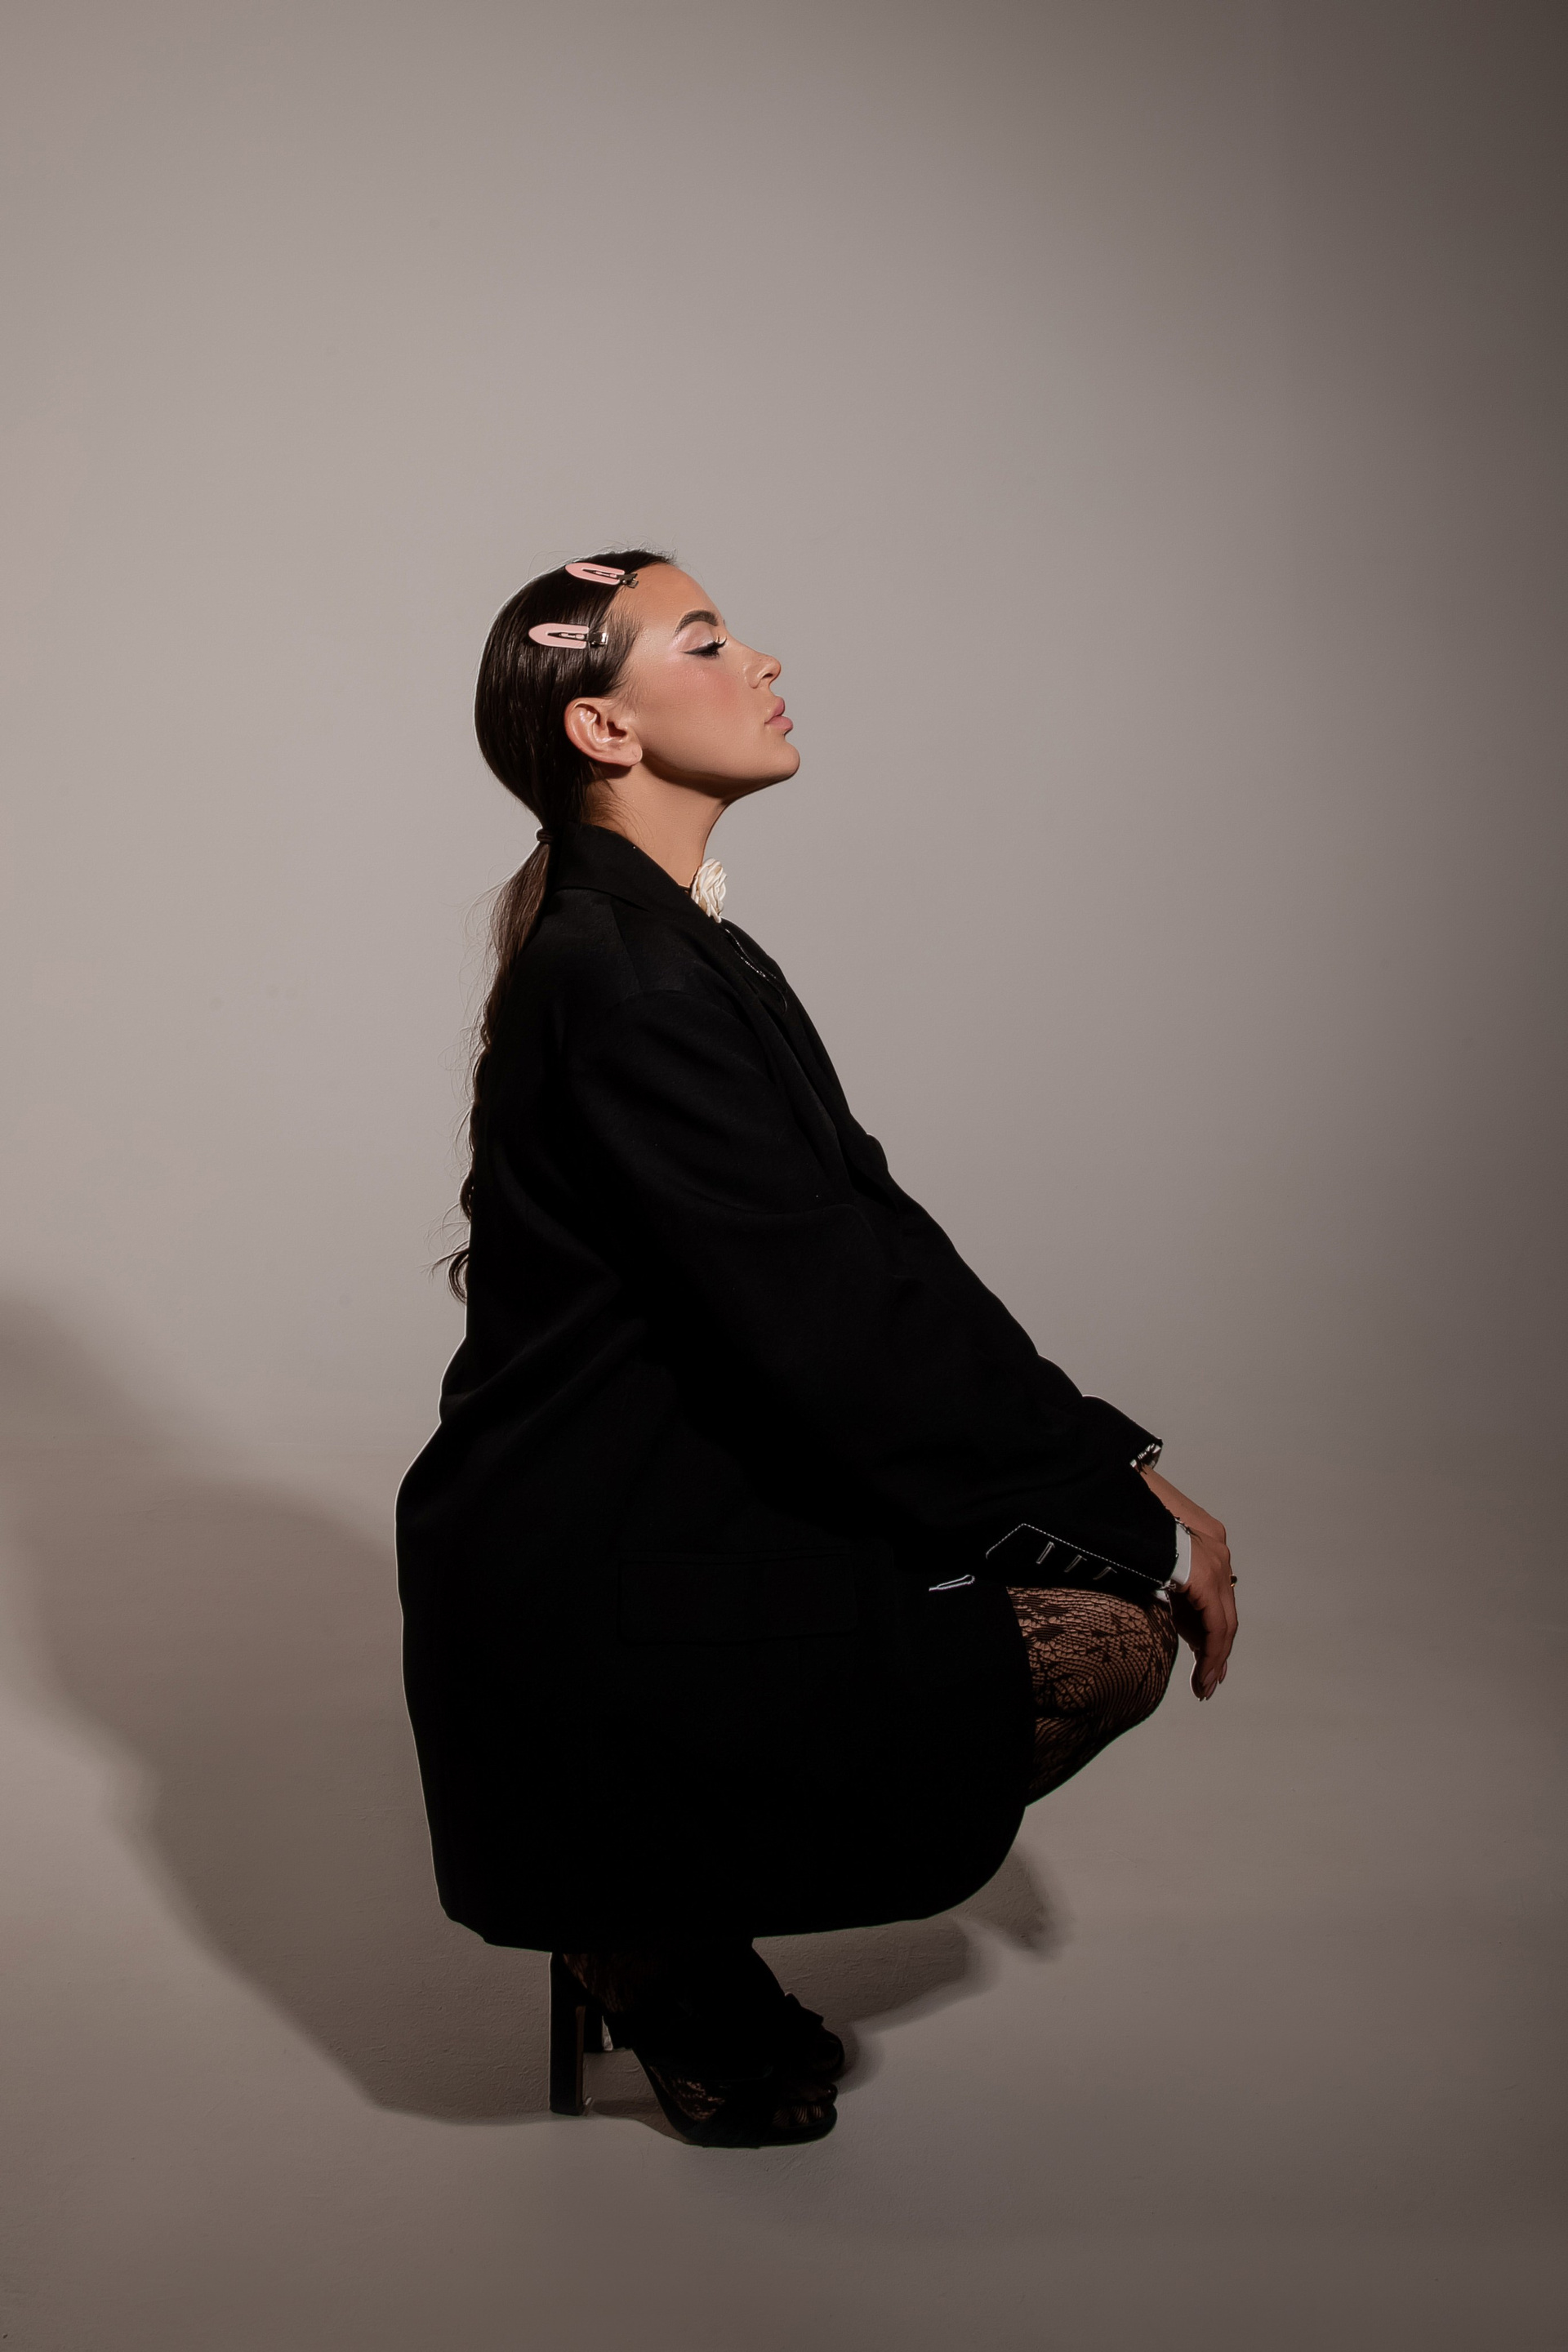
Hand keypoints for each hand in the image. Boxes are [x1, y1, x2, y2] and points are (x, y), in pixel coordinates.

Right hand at [1139, 1468, 1235, 1701]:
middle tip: (1208, 1680)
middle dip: (1215, 1648)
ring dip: (1215, 1657)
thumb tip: (1154, 1589)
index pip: (1212, 1590)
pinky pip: (1216, 1624)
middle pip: (1222, 1608)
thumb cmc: (1122, 1504)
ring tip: (1205, 1686)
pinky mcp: (1205, 1575)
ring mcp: (1215, 1560)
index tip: (1203, 1653)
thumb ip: (1155, 1564)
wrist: (1115, 1485)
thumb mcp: (1143, 1540)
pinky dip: (1212, 1652)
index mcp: (1204, 1534)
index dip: (1208, 1625)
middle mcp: (1216, 1545)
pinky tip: (1204, 1676)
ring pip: (1223, 1621)